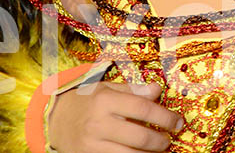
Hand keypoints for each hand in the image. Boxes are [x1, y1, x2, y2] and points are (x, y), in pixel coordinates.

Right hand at [48, 82, 182, 152]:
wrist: (56, 119)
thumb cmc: (88, 101)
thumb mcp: (108, 88)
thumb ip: (134, 90)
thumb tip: (158, 90)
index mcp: (105, 100)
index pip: (143, 108)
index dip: (165, 117)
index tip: (178, 122)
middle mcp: (98, 123)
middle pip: (139, 137)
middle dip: (161, 142)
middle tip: (168, 140)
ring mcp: (92, 145)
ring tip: (158, 151)